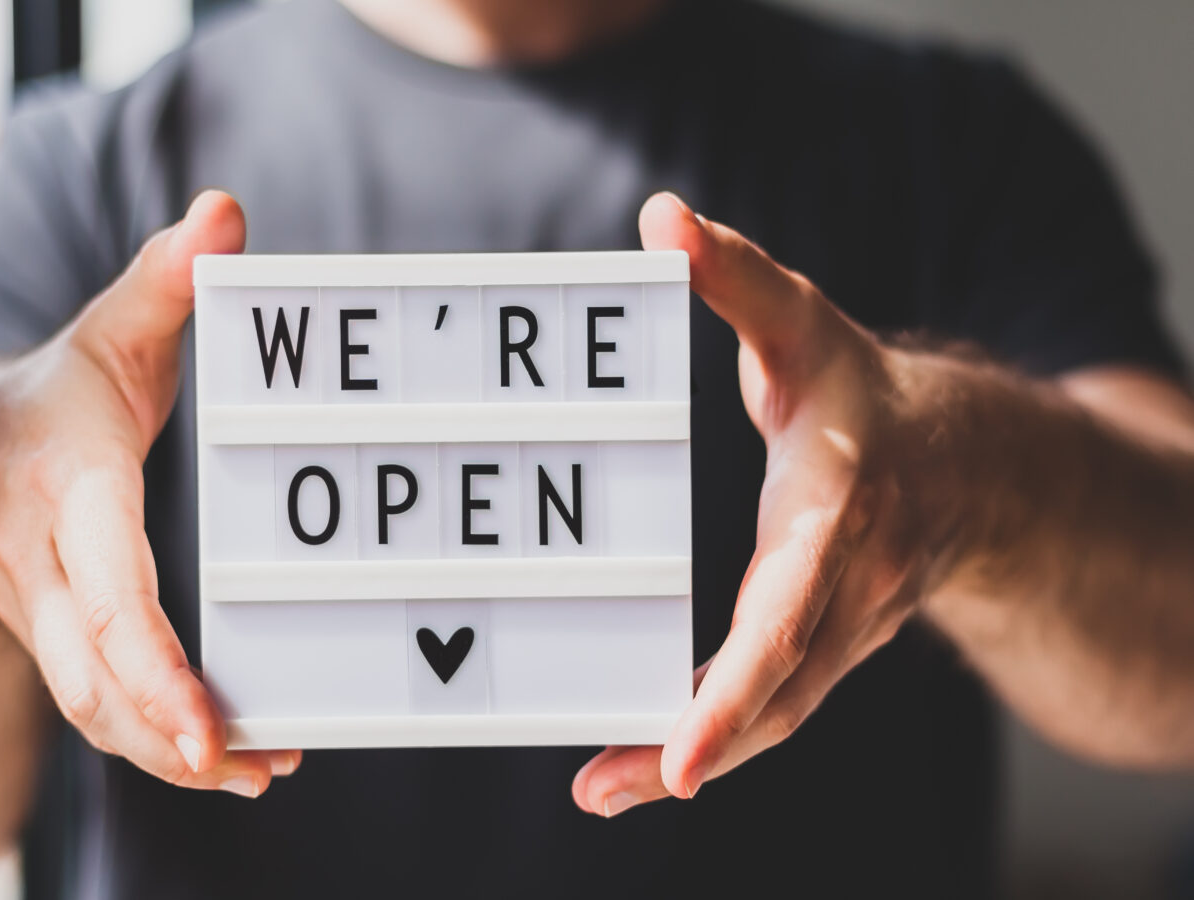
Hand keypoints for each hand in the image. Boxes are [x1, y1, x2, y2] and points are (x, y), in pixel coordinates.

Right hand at [0, 192, 296, 796]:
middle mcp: (44, 568)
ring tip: (257, 772)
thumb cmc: (52, 399)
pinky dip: (157, 741)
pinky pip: (101, 707)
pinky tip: (225, 760)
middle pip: (93, 669)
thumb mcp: (107, 333)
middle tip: (248, 767)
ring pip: (94, 706)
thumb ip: (167, 282)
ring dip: (170, 751)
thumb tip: (226, 213)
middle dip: (164, 728)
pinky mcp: (60, 647)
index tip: (203, 720)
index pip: (101, 584)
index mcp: (64, 490)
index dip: (148, 657)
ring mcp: (44, 618)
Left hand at [573, 192, 950, 814]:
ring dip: (686, 759)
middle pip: (779, 688)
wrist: (963, 464)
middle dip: (699, 742)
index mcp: (839, 514)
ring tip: (599, 788)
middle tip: (603, 785)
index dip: (742, 682)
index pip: (791, 610)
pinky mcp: (818, 647)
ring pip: (771, 715)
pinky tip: (635, 764)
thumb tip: (663, 217)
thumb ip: (736, 276)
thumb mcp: (803, 323)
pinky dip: (708, 740)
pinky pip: (767, 708)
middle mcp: (844, 589)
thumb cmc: (864, 392)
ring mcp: (836, 629)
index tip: (685, 745)